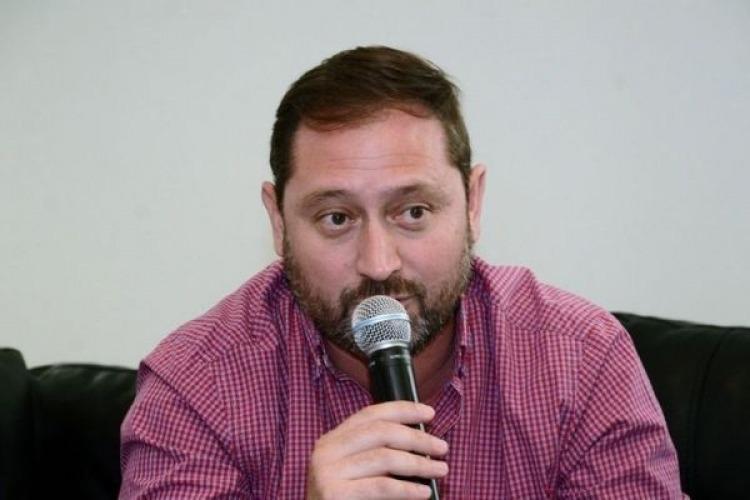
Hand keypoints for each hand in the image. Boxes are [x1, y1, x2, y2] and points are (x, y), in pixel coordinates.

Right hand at [306, 401, 447, 498]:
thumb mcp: (358, 472)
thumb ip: (377, 453)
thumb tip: (419, 440)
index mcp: (331, 441)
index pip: (370, 414)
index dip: (402, 409)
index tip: (429, 413)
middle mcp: (326, 451)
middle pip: (380, 432)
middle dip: (417, 438)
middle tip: (442, 447)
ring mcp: (327, 473)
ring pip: (384, 458)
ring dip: (419, 463)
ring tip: (440, 470)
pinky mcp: (333, 495)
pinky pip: (381, 486)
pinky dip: (407, 489)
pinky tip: (424, 493)